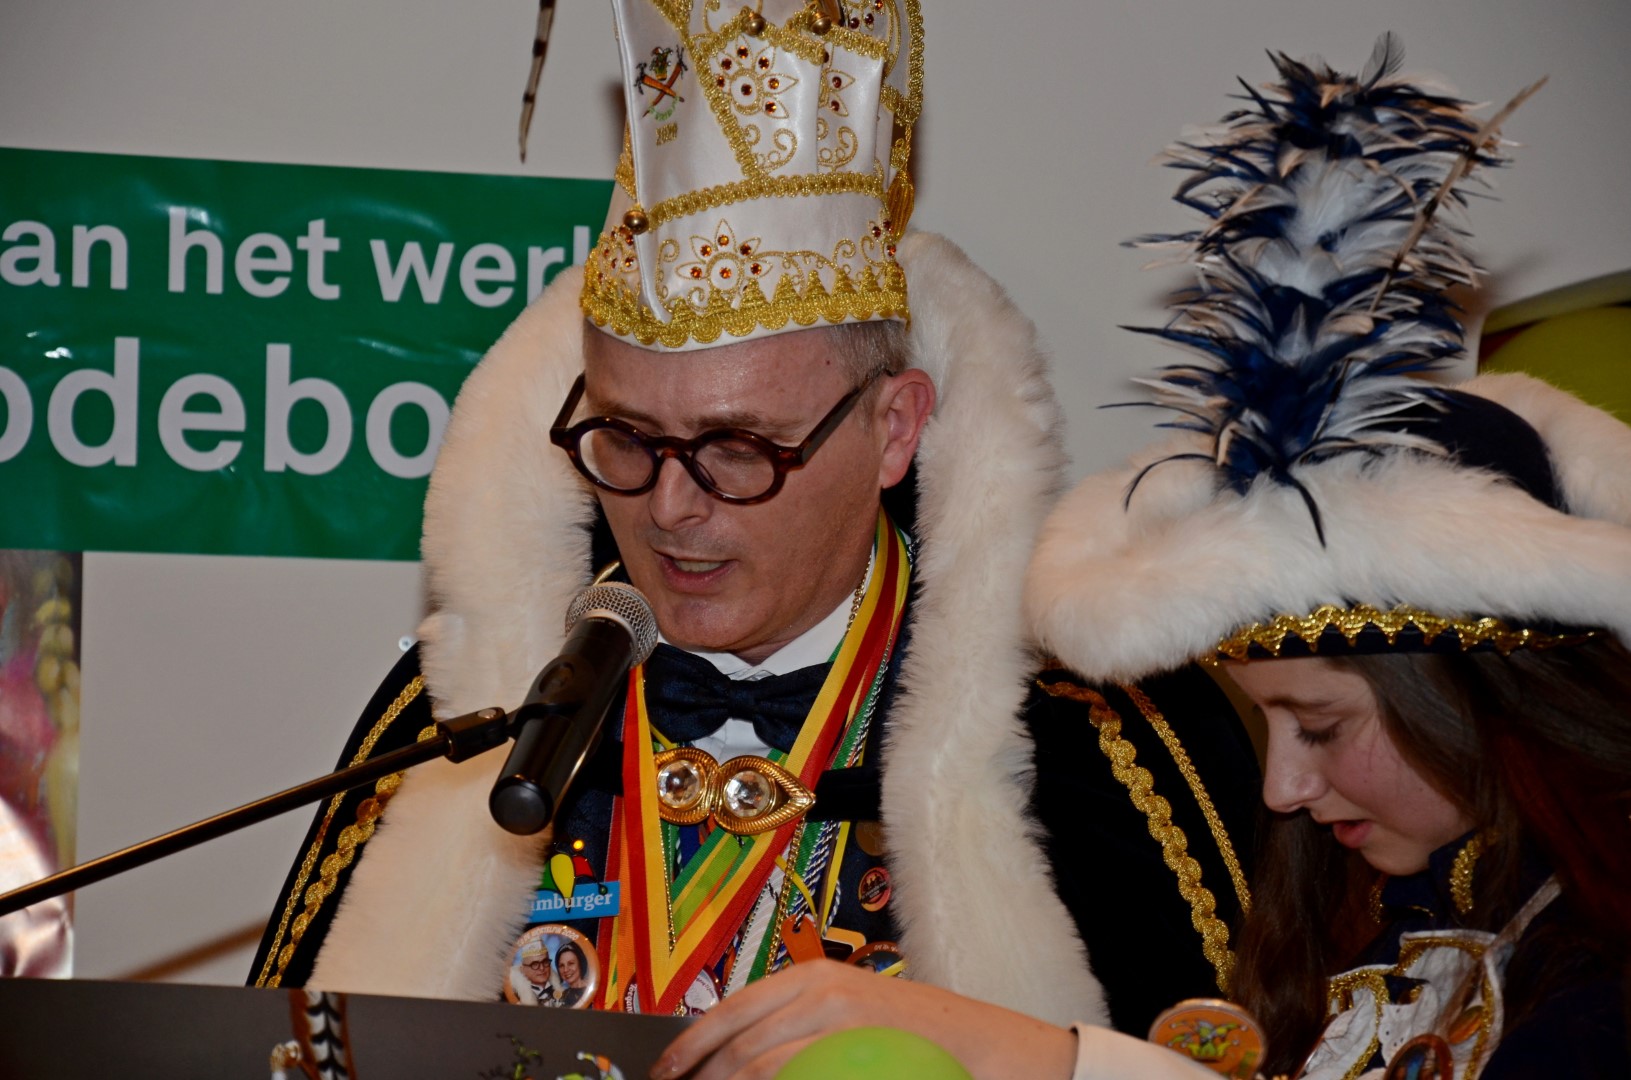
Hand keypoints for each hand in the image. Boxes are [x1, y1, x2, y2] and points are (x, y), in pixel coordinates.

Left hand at [649, 959, 1077, 1079]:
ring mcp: (841, 1027)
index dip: (687, 1050)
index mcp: (814, 976)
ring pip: (756, 1071)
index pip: (728, 1011)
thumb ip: (798, 1030)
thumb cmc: (923, 1040)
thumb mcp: (853, 1020)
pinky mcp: (856, 1058)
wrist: (996, 1054)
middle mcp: (821, 993)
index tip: (666, 1073)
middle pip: (734, 1049)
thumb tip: (736, 1061)